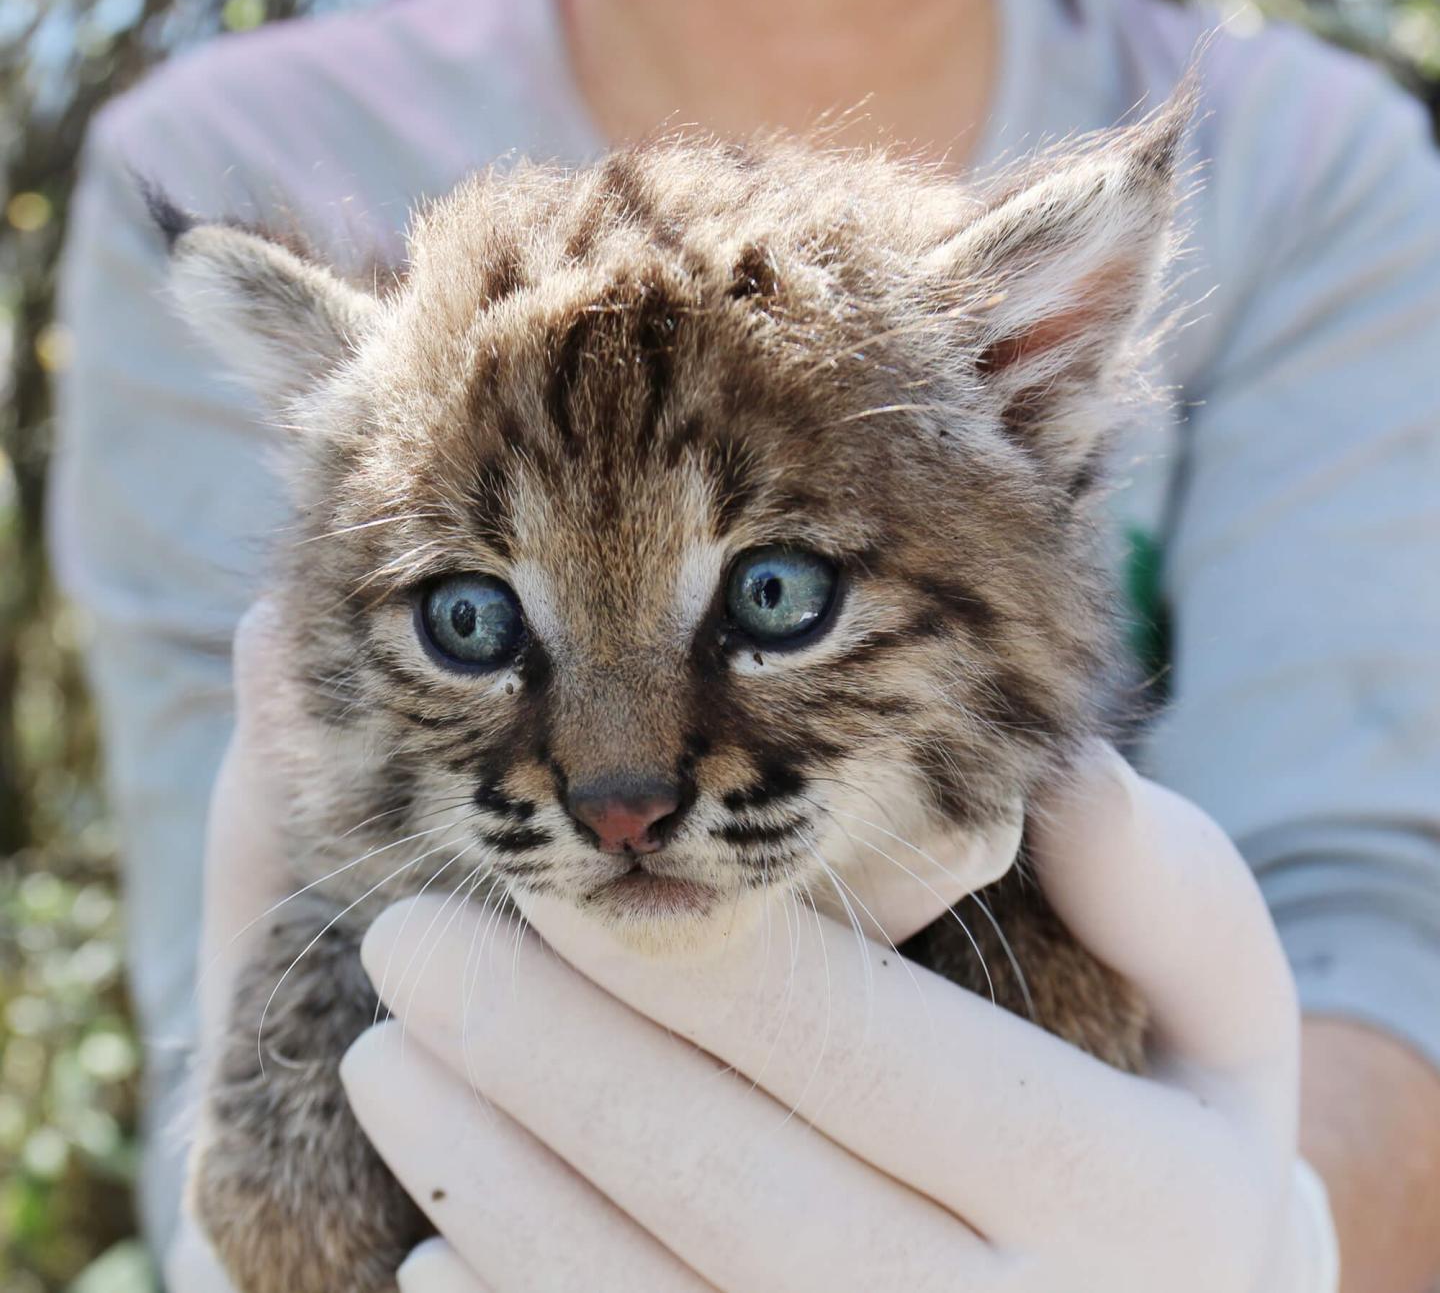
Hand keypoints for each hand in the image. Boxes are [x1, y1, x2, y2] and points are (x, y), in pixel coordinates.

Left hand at [343, 746, 1338, 1292]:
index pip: (866, 1048)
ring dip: (494, 1176)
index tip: (563, 872)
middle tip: (411, 941)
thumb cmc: (1175, 1170)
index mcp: (1127, 1195)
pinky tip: (433, 1251)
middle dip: (543, 1049)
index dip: (695, 954)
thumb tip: (1069, 780)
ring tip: (390, 1058)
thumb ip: (1170, 893)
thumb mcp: (1227, 1023)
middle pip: (725, 1176)